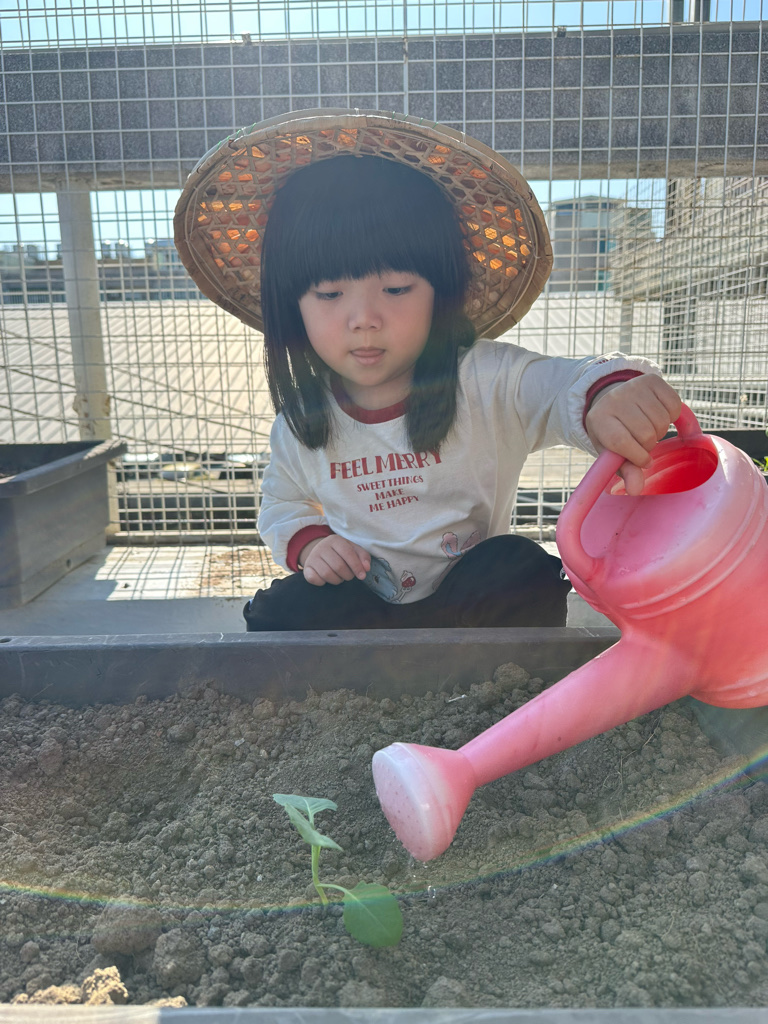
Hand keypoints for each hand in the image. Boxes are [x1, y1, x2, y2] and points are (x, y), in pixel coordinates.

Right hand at [299, 534, 370, 585]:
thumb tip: (366, 568)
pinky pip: (315, 579)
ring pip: (327, 574)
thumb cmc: (340, 553)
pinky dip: (323, 582)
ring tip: (339, 577)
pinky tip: (327, 579)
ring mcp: (312, 557)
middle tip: (349, 576)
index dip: (356, 566)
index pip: (348, 553)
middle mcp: (322, 547)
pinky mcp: (306, 568)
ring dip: (337, 580)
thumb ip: (363, 557)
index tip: (362, 576)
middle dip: (347, 575)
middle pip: (338, 566)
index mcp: (335, 540)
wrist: (320, 552)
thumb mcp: (353, 550)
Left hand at [585, 375, 681, 495]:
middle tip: (642, 441)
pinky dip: (672, 415)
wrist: (614, 400)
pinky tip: (658, 414)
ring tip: (648, 427)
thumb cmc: (614, 432)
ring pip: (662, 420)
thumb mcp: (614, 452)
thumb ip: (625, 470)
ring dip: (660, 430)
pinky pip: (674, 405)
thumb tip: (635, 489)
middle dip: (649, 444)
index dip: (636, 456)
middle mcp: (614, 400)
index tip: (642, 460)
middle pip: (646, 433)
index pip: (621, 442)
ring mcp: (633, 387)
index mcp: (599, 420)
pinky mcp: (652, 379)